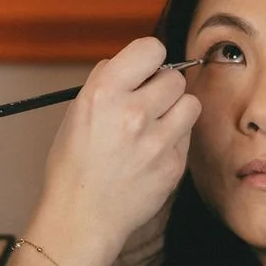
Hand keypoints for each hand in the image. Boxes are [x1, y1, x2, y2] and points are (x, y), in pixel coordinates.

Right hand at [31, 38, 201, 265]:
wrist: (82, 216)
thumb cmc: (75, 165)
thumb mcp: (77, 112)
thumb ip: (108, 82)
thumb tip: (136, 65)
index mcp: (103, 93)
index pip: (151, 49)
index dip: (149, 59)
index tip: (145, 70)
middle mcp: (132, 113)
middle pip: (175, 78)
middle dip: (162, 88)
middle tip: (146, 105)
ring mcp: (156, 141)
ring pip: (190, 103)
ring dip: (175, 111)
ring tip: (154, 126)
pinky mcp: (174, 165)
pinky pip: (187, 136)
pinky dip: (174, 140)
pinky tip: (151, 153)